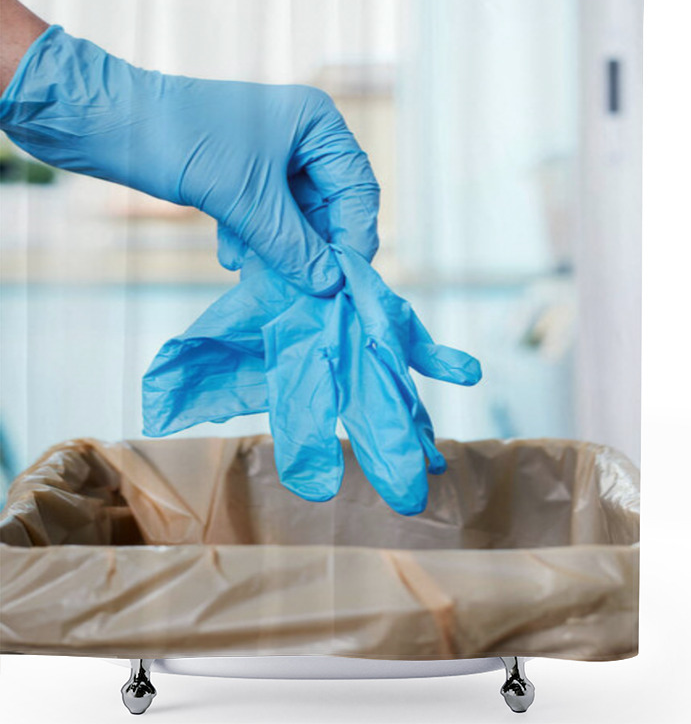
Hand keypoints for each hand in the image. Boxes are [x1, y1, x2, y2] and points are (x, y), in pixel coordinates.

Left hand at [0, 24, 378, 294]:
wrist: (104, 120)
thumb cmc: (179, 141)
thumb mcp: (244, 200)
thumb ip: (292, 246)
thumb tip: (330, 286)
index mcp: (316, 124)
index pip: (357, 189)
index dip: (354, 238)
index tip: (345, 282)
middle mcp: (303, 137)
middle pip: (328, 208)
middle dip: (312, 250)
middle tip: (304, 289)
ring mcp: (274, 155)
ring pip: (296, 218)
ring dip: (280, 250)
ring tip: (258, 277)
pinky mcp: (246, 172)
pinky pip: (268, 216)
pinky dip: (254, 239)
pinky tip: (232, 258)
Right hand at [144, 245, 481, 514]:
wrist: (296, 261)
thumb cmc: (262, 302)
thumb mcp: (224, 330)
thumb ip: (193, 366)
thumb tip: (154, 407)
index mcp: (300, 377)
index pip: (304, 416)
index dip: (308, 447)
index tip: (316, 488)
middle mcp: (339, 372)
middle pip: (365, 415)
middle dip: (385, 453)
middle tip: (407, 498)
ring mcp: (369, 351)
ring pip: (397, 390)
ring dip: (415, 420)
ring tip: (438, 460)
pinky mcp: (391, 326)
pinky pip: (420, 342)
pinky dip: (444, 360)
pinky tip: (468, 375)